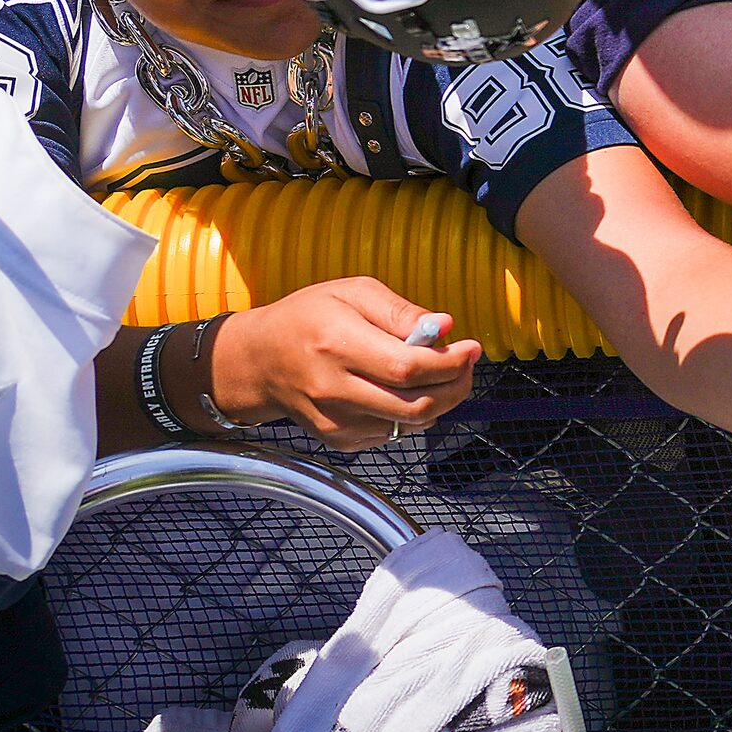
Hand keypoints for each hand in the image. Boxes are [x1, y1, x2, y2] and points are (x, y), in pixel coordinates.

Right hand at [210, 278, 480, 449]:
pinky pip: (392, 434)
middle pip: (415, 405)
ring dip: (439, 401)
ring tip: (439, 373)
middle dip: (455, 386)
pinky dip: (411, 414)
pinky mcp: (338, 439)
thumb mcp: (352, 292)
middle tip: (465, 364)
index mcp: (338, 345)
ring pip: (409, 425)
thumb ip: (400, 311)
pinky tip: (403, 390)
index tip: (472, 348)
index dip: (450, 363)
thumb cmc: (309, 317)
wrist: (259, 361)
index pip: (408, 368)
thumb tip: (444, 325)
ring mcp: (335, 421)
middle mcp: (334, 389)